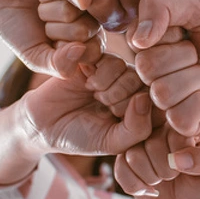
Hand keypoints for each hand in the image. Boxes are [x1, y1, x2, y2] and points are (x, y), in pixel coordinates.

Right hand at [0, 0, 96, 77]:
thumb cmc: (19, 31)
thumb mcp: (35, 58)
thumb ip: (60, 65)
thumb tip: (81, 48)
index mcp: (91, 41)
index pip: (92, 52)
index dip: (64, 49)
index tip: (49, 42)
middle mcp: (94, 17)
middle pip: (84, 30)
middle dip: (54, 28)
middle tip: (43, 20)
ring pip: (76, 8)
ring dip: (49, 8)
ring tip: (42, 5)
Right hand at [21, 54, 150, 155]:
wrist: (42, 124)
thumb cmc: (80, 136)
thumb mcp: (111, 142)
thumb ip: (136, 128)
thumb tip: (145, 98)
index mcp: (142, 109)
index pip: (157, 103)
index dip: (136, 112)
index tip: (116, 122)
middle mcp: (132, 87)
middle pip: (141, 82)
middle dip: (118, 97)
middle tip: (102, 104)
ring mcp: (114, 71)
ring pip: (124, 67)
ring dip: (105, 83)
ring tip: (92, 92)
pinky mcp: (96, 57)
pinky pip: (105, 56)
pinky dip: (94, 70)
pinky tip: (83, 79)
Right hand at [115, 124, 199, 198]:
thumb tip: (179, 159)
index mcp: (183, 124)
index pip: (173, 133)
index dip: (181, 156)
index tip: (191, 166)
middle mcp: (158, 129)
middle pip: (150, 144)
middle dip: (165, 170)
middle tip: (176, 175)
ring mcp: (139, 144)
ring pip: (132, 156)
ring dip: (151, 178)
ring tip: (163, 180)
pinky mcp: (125, 161)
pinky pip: (120, 171)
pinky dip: (136, 186)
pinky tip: (150, 189)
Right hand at [130, 0, 199, 135]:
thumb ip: (162, 7)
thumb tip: (136, 38)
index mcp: (155, 43)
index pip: (137, 43)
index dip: (168, 36)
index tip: (190, 32)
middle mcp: (158, 73)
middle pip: (146, 70)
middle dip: (183, 58)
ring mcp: (172, 101)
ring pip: (161, 95)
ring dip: (194, 82)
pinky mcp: (189, 125)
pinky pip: (178, 120)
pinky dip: (198, 108)